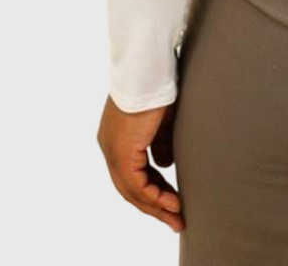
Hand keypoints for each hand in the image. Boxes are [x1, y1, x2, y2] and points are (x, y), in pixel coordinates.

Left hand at [96, 95, 183, 232]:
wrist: (147, 68)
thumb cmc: (157, 84)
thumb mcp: (161, 120)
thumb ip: (160, 142)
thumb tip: (164, 165)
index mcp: (117, 137)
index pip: (133, 172)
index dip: (153, 188)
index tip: (171, 199)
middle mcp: (110, 147)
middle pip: (130, 187)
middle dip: (155, 206)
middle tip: (175, 219)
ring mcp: (113, 150)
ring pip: (132, 191)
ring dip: (157, 207)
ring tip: (177, 218)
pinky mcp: (122, 152)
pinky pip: (137, 184)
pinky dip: (155, 197)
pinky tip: (171, 202)